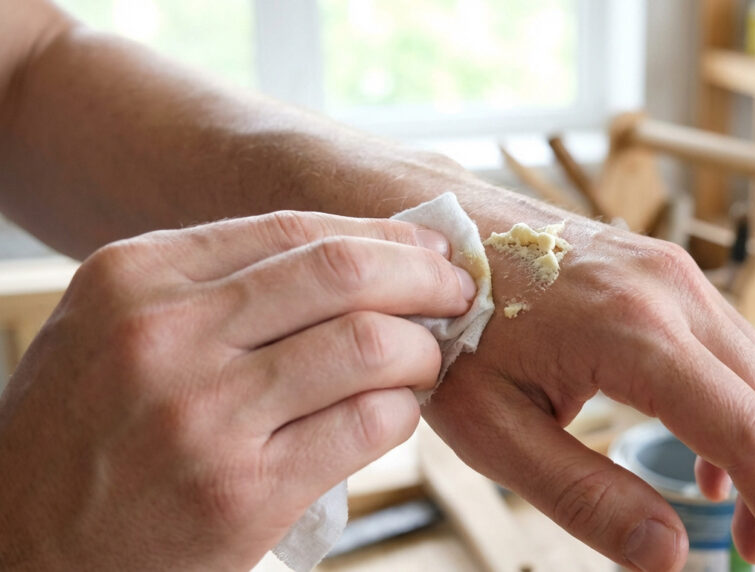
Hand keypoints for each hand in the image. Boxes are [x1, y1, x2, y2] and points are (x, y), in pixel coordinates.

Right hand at [0, 212, 475, 569]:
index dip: (380, 235)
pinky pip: (365, 425)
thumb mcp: (115, 329)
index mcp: (135, 276)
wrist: (19, 549)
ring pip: (367, 345)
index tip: (426, 247)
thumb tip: (353, 262)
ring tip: (427, 360)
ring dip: (422, 349)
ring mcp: (203, 415)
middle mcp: (166, 334)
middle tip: (458, 291)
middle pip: (340, 273)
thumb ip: (214, 289)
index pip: (292, 229)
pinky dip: (402, 411)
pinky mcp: (241, 493)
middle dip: (424, 276)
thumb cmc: (80, 434)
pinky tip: (396, 412)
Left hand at [423, 210, 754, 571]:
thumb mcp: (495, 429)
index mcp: (634, 331)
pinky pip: (728, 348)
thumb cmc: (451, 331)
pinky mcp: (663, 273)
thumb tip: (672, 555)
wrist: (431, 240)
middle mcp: (672, 290)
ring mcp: (672, 273)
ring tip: (752, 529)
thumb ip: (584, 496)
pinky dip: (741, 410)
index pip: (749, 435)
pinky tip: (711, 463)